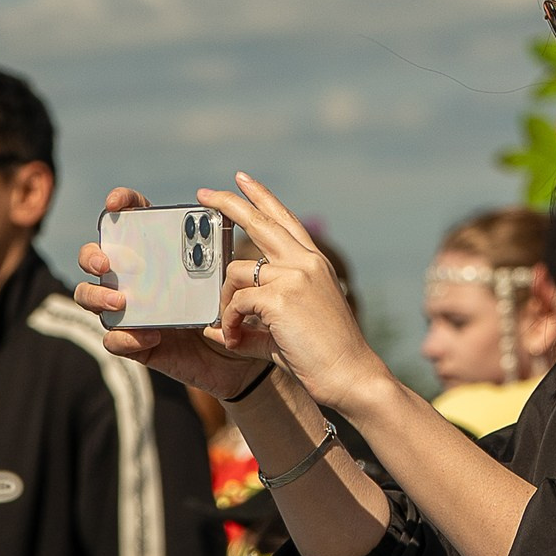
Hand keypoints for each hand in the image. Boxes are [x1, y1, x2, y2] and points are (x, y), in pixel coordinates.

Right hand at [77, 185, 265, 399]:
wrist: (237, 350)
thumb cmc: (231, 305)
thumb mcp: (228, 274)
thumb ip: (220, 253)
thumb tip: (215, 223)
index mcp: (156, 250)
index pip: (130, 217)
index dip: (119, 203)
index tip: (115, 203)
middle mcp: (134, 276)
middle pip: (93, 256)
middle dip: (91, 255)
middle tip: (106, 263)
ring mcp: (129, 308)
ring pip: (90, 297)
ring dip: (98, 296)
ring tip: (121, 301)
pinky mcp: (134, 341)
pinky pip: (115, 339)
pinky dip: (126, 337)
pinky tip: (151, 335)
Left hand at [198, 173, 386, 422]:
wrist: (351, 375)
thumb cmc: (323, 355)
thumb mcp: (288, 326)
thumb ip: (255, 319)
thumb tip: (214, 326)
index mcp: (314, 264)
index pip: (285, 219)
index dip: (262, 197)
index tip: (242, 180)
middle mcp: (306, 262)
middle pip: (259, 221)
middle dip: (228, 203)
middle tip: (203, 194)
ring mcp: (295, 277)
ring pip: (237, 272)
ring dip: (225, 301)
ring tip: (231, 328)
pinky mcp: (282, 298)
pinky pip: (237, 302)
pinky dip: (230, 322)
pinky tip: (235, 340)